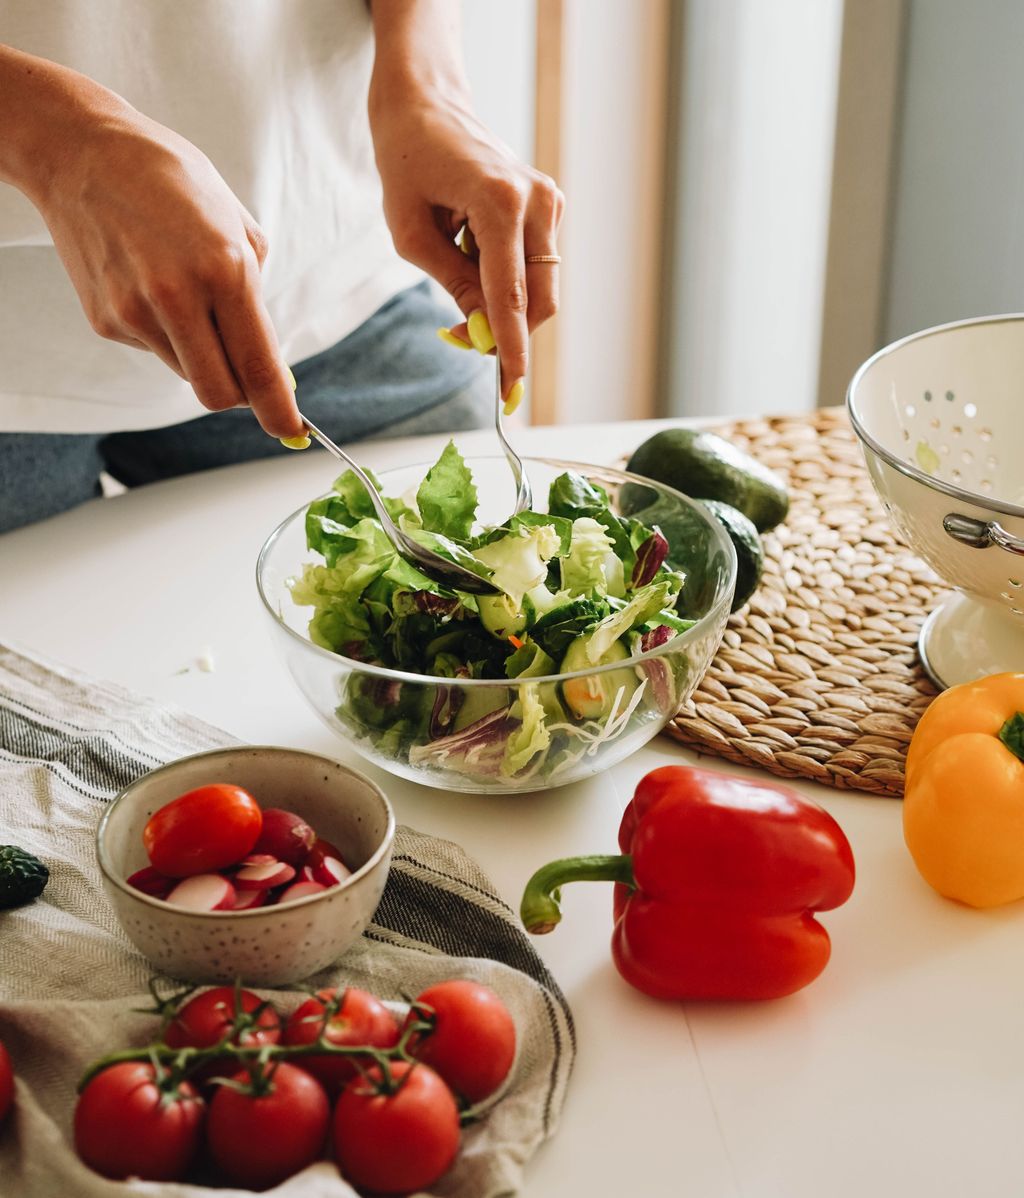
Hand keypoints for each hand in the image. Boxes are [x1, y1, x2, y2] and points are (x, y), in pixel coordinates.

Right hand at [29, 100, 302, 437]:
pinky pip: (155, 351)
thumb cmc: (173, 182)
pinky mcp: (105, 318)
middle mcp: (177, 297)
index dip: (278, 410)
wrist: (83, 153)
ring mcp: (134, 311)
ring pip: (187, 373)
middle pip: (219, 393)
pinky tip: (154, 286)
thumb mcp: (237, 227)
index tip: (291, 431)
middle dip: (241, 395)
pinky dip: (168, 335)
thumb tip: (270, 362)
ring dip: (203, 356)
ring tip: (190, 299)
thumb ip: (257, 297)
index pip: (258, 367)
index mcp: (224, 270)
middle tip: (249, 376)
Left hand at [369, 80, 563, 401]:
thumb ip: (453, 284)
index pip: (510, 293)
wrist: (427, 103)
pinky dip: (506, 276)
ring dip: (503, 301)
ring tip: (454, 266)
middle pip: (539, 298)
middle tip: (463, 338)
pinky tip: (471, 247)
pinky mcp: (550, 205)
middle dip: (508, 331)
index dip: (511, 346)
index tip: (512, 389)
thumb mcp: (411, 233)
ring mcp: (549, 201)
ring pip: (539, 286)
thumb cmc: (407, 161)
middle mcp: (536, 200)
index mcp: (499, 201)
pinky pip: (534, 264)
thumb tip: (482, 332)